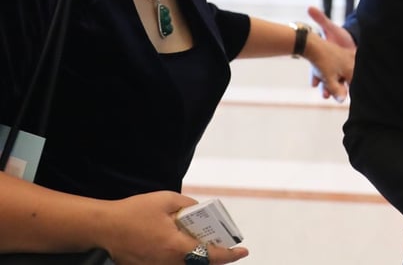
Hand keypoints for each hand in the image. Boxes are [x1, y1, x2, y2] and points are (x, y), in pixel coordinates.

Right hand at [99, 191, 247, 264]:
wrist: (104, 227)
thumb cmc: (134, 212)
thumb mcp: (167, 200)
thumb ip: (189, 205)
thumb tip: (201, 211)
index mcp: (176, 246)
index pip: (211, 255)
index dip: (230, 255)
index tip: (243, 251)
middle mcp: (168, 262)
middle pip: (201, 264)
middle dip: (216, 257)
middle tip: (226, 247)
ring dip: (199, 258)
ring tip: (206, 244)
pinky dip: (182, 259)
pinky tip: (184, 247)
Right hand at [306, 6, 355, 100]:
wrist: (352, 40)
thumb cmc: (340, 36)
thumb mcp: (330, 28)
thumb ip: (321, 19)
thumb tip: (309, 7)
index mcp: (324, 60)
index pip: (317, 71)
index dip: (315, 77)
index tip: (315, 83)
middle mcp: (330, 69)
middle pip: (326, 81)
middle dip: (325, 88)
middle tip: (325, 94)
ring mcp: (340, 72)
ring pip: (336, 84)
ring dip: (335, 91)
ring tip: (336, 97)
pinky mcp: (350, 73)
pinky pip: (348, 82)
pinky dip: (346, 89)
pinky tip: (348, 95)